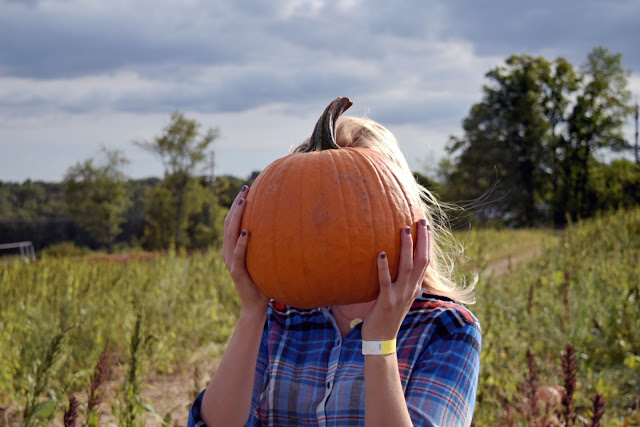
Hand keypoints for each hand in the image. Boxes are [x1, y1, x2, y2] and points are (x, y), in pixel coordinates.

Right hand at [221, 186, 269, 314]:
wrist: (256, 305)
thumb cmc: (263, 281)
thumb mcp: (264, 259)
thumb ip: (267, 245)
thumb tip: (286, 226)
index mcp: (232, 247)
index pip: (231, 221)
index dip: (237, 205)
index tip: (246, 189)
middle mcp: (228, 252)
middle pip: (228, 223)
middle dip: (236, 204)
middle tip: (245, 189)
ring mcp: (230, 261)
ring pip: (230, 234)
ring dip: (237, 216)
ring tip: (244, 202)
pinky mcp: (236, 271)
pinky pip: (238, 254)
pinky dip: (241, 242)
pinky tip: (247, 230)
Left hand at [361, 219, 430, 340]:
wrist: (381, 340)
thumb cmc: (386, 315)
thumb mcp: (397, 296)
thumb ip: (397, 280)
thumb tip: (389, 258)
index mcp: (414, 287)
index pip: (425, 261)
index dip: (427, 243)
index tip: (426, 225)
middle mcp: (410, 289)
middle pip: (421, 261)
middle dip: (422, 240)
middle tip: (420, 220)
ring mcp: (399, 295)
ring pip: (407, 268)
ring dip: (406, 247)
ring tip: (403, 229)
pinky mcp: (386, 302)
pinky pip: (385, 281)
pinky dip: (383, 267)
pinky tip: (381, 253)